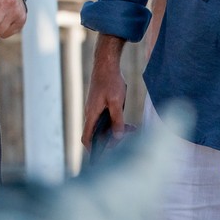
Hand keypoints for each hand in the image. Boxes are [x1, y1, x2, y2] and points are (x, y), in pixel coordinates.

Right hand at [82, 34, 127, 148]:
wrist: (106, 64)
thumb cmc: (110, 81)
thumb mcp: (116, 101)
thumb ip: (117, 120)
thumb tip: (117, 136)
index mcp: (91, 115)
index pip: (86, 137)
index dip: (91, 149)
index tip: (100, 156)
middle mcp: (91, 114)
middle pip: (98, 134)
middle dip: (112, 138)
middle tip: (128, 137)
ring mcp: (96, 109)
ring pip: (105, 126)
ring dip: (116, 129)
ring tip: (132, 128)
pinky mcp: (101, 105)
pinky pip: (107, 119)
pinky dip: (116, 122)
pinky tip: (128, 122)